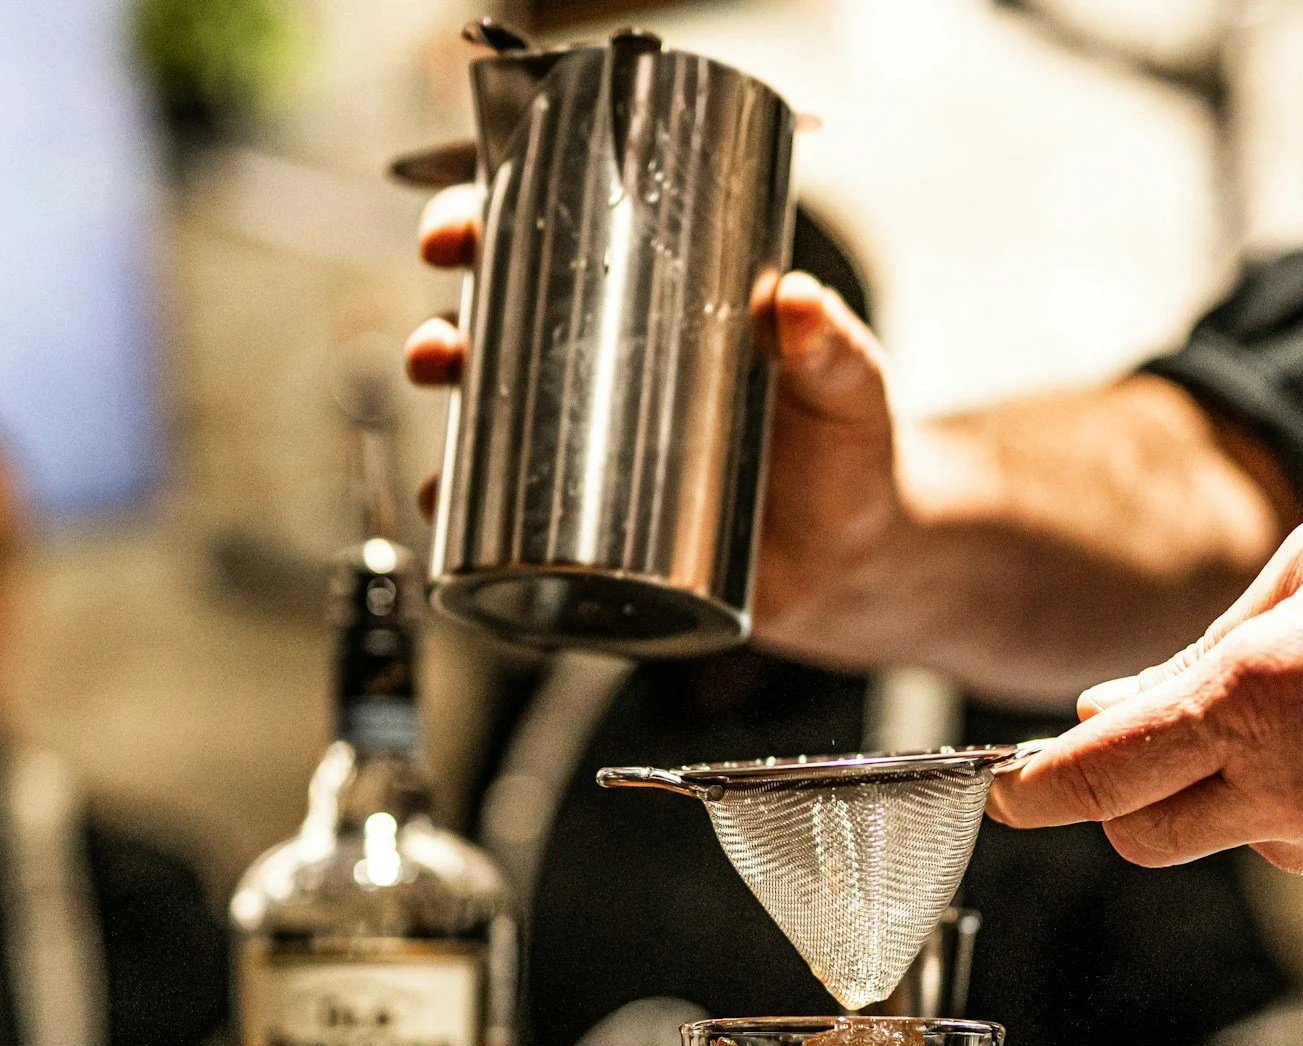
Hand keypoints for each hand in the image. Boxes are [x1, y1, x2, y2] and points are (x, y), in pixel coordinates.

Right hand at [402, 185, 911, 665]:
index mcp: (653, 311)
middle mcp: (606, 376)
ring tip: (444, 440)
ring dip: (447, 426)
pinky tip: (447, 514)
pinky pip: (514, 524)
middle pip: (496, 335)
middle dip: (445, 331)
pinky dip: (469, 519)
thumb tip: (798, 303)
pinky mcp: (599, 534)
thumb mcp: (847, 386)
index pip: (552, 247)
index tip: (460, 230)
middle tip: (443, 348)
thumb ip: (830, 348)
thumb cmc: (849, 453)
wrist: (859, 560)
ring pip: (491, 425)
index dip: (488, 228)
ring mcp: (594, 457)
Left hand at [988, 490, 1302, 927]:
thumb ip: (1198, 650)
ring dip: (1271, 797)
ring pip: (1255, 846)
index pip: (1097, 777)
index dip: (1035, 792)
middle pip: (1148, 837)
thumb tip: (1101, 713)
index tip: (1006, 796)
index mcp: (1261, 696)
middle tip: (1189, 742)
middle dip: (1138, 798)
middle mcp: (1302, 794)